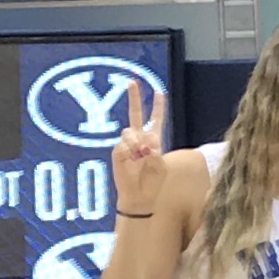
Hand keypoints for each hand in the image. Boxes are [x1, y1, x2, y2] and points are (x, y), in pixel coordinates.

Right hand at [112, 83, 170, 216]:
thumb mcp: (160, 166)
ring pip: (130, 132)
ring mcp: (127, 145)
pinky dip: (131, 152)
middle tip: (131, 82)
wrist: (140, 196)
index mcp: (153, 140)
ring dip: (138, 142)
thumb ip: (155, 152)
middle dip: (134, 98)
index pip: (155, 120)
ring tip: (141, 155)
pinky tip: (133, 160)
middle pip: (135, 115)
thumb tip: (144, 140)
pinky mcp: (118, 152)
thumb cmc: (152, 182)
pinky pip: (124, 145)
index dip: (158, 107)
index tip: (160, 92)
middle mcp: (139, 140)